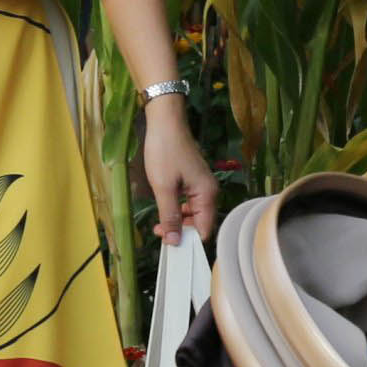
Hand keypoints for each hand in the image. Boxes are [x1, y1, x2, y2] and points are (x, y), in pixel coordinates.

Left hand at [141, 94, 218, 241]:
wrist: (165, 122)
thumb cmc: (165, 152)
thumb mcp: (164, 188)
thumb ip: (170, 217)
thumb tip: (175, 243)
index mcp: (207, 194)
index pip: (204, 230)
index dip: (188, 241)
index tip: (168, 244)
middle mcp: (209, 192)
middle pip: (200, 223)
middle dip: (180, 231)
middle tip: (158, 230)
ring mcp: (201, 185)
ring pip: (193, 214)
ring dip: (177, 221)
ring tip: (157, 222)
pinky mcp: (193, 180)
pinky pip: (189, 203)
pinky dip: (177, 210)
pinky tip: (164, 208)